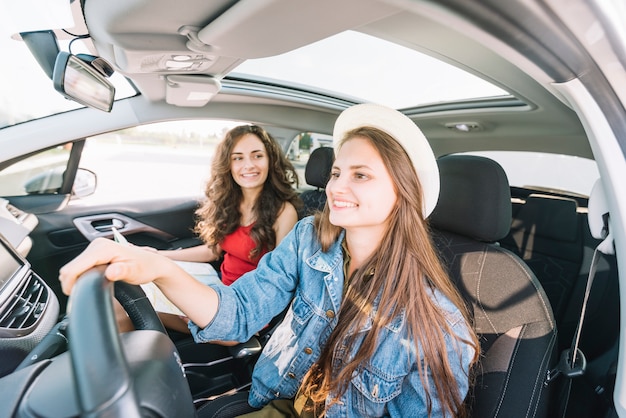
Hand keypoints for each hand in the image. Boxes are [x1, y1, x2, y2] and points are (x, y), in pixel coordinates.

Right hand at [58, 237, 172, 294]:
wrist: (153, 264)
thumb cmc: (146, 267)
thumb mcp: (135, 272)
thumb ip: (123, 272)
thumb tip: (112, 272)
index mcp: (102, 248)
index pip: (74, 267)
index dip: (71, 283)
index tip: (76, 295)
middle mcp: (97, 245)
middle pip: (70, 268)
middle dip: (72, 283)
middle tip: (86, 293)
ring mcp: (95, 249)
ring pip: (73, 268)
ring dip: (76, 280)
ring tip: (90, 288)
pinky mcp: (95, 254)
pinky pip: (79, 267)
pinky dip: (80, 277)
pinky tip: (91, 282)